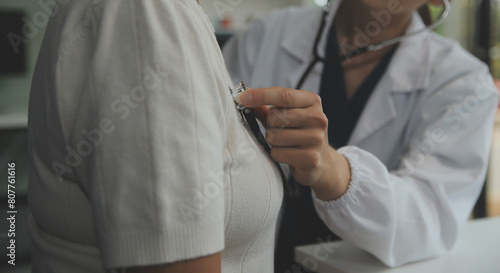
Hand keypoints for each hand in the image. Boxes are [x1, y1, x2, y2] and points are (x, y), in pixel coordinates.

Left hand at [236, 87, 350, 199]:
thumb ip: (267, 106)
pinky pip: (277, 153)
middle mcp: (318, 118)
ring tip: (286, 144)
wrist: (321, 163)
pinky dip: (277, 155)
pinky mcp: (310, 158)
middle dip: (270, 125)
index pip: (283, 95)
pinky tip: (289, 155)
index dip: (260, 95)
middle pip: (275, 116)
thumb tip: (244, 94)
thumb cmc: (299, 134)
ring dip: (273, 142)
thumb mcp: (288, 116)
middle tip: (281, 131)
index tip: (241, 97)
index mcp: (312, 102)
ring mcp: (316, 138)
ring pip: (273, 136)